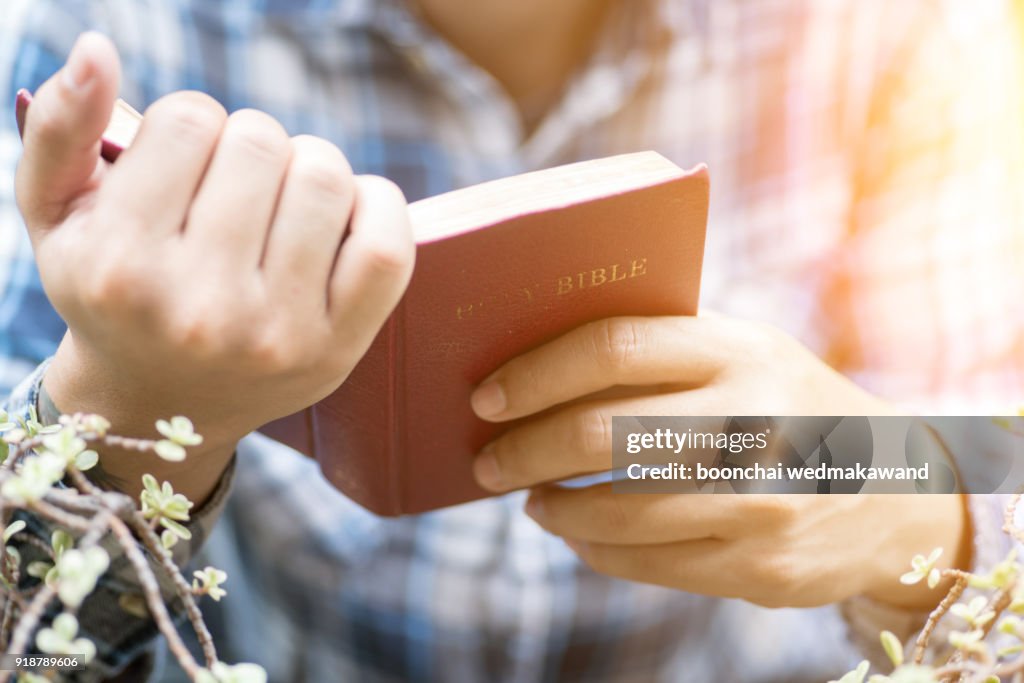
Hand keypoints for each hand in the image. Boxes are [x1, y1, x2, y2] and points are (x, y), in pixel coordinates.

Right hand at [16, 33, 414, 502]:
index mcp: (122, 266)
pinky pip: (387, 244)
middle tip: (235, 189)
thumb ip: (61, 129)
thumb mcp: (57, 218)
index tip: (184, 167)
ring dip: (309, 168)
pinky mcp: (338, 349)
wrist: (164, 406)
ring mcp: (276, 332)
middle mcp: (200, 307)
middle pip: (262, 141)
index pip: (190, 119)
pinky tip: (345, 213)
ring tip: (281, 203)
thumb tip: (95, 50)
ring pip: (325, 176)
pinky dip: (376, 205)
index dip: (193, 127)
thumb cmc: (113, 295)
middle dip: (250, 147)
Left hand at [469, 315, 969, 608]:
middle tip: (488, 460)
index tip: (487, 397)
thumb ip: (662, 351)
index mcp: (737, 351)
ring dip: (552, 506)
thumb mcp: (745, 354)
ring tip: (530, 498)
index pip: (612, 348)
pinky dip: (590, 547)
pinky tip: (575, 530)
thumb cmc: (786, 404)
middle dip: (524, 450)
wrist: (894, 488)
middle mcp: (751, 420)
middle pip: (600, 432)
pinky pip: (643, 562)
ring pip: (614, 510)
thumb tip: (536, 365)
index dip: (536, 373)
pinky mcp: (758, 564)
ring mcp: (757, 499)